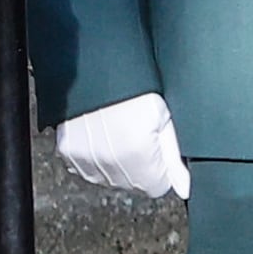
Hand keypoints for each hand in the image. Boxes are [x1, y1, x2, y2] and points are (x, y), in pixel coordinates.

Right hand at [56, 95, 187, 199]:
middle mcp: (110, 163)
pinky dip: (93, 157)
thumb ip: (173, 156)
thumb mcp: (164, 116)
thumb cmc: (135, 85)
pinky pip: (85, 168)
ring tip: (118, 133)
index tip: (158, 149)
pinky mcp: (68, 150)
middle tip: (137, 135)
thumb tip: (184, 187)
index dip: (161, 169)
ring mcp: (86, 158)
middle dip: (139, 167)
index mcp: (138, 156)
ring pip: (108, 179)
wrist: (96, 65)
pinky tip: (100, 136)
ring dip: (116, 164)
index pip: (157, 187)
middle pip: (132, 185)